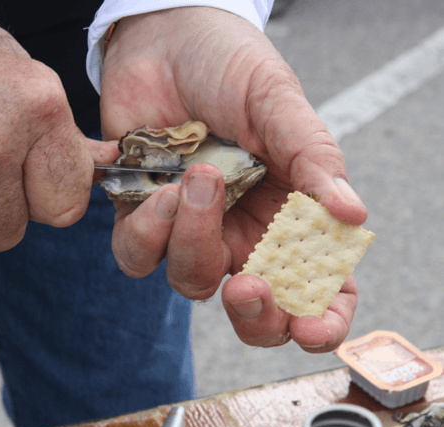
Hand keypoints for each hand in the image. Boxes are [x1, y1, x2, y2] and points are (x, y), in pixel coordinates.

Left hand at [99, 7, 367, 351]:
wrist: (164, 38)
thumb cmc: (230, 65)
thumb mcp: (279, 103)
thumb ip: (312, 157)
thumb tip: (352, 215)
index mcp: (290, 213)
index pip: (317, 288)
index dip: (319, 321)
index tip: (310, 325)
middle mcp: (243, 230)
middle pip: (250, 308)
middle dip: (251, 312)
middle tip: (248, 285)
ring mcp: (192, 227)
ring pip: (190, 280)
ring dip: (193, 239)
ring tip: (200, 176)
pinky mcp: (143, 215)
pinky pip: (138, 254)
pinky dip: (147, 229)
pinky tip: (159, 185)